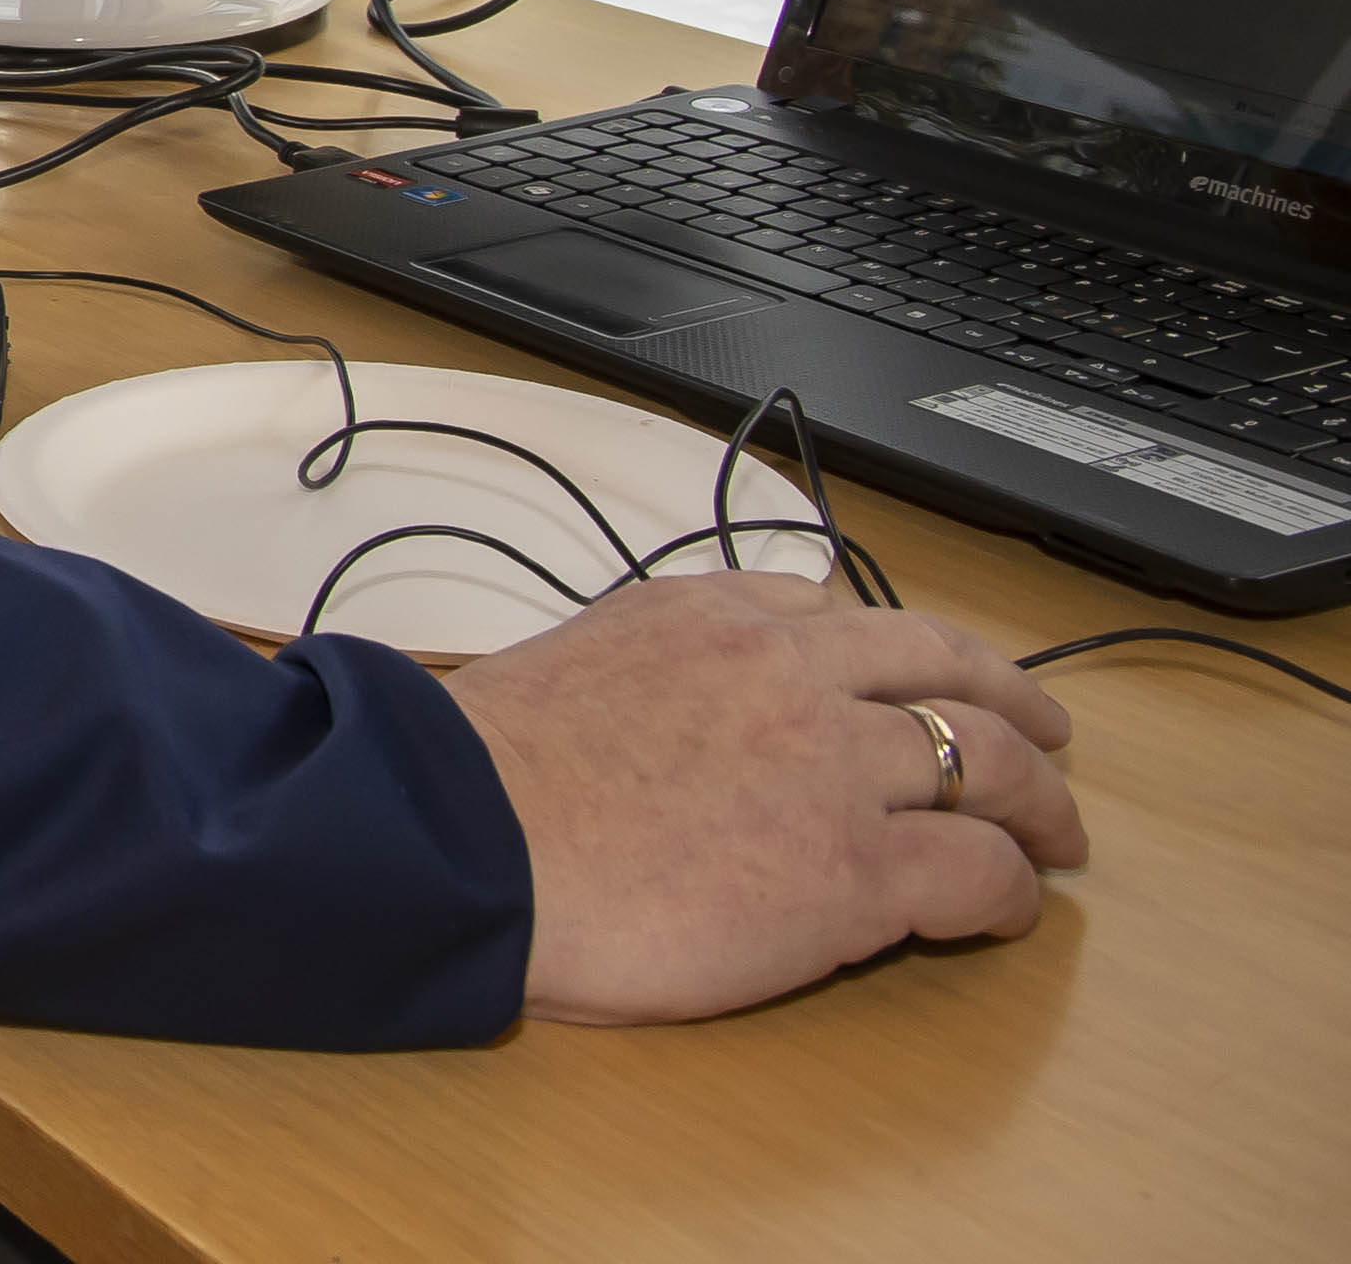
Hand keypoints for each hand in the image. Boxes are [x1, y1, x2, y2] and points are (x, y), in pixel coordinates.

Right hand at [443, 572, 1085, 1024]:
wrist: (464, 838)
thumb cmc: (481, 778)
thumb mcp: (570, 664)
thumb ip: (644, 668)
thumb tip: (658, 716)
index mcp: (707, 614)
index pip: (838, 612)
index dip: (901, 655)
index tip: (917, 680)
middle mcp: (788, 670)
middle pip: (947, 668)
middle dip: (1016, 703)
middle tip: (1050, 738)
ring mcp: (833, 766)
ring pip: (993, 759)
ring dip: (1041, 801)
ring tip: (1058, 837)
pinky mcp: (856, 867)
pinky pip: (979, 872)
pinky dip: (1011, 890)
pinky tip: (1011, 911)